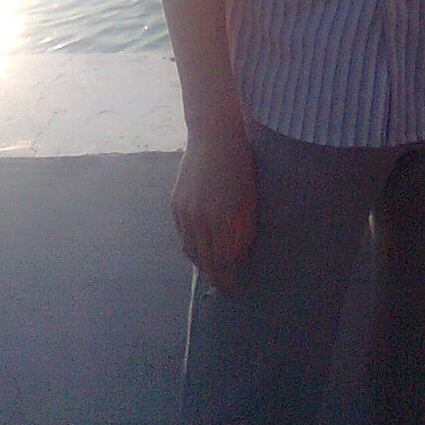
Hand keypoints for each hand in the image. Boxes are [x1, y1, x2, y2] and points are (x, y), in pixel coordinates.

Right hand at [171, 129, 257, 293]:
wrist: (213, 135)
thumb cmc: (240, 164)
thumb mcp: (249, 198)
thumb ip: (243, 228)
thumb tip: (240, 254)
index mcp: (219, 218)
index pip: (222, 261)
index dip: (228, 277)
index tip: (235, 288)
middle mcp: (197, 218)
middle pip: (204, 260)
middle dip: (215, 276)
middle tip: (225, 288)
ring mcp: (183, 211)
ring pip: (189, 249)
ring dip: (202, 263)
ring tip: (214, 271)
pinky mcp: (175, 204)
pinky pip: (182, 234)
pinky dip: (192, 246)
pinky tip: (201, 248)